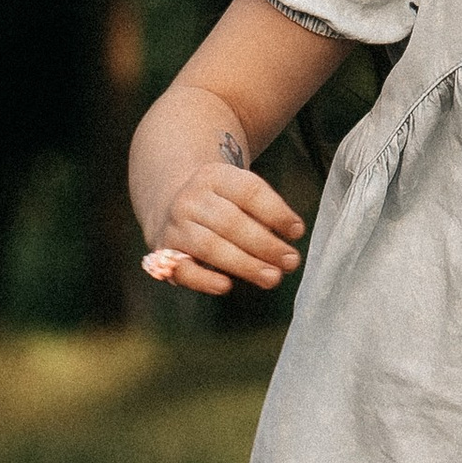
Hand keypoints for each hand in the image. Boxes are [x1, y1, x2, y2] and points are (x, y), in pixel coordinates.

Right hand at [141, 144, 304, 296]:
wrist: (168, 199)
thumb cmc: (219, 201)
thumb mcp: (237, 191)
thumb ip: (262, 210)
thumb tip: (290, 236)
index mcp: (215, 176)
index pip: (249, 191)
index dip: (276, 212)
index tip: (297, 232)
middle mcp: (191, 198)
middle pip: (231, 222)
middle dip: (265, 244)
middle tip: (290, 262)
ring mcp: (175, 225)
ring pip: (209, 246)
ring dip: (244, 264)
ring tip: (272, 277)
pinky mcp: (164, 252)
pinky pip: (182, 268)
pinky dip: (204, 280)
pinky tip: (226, 286)